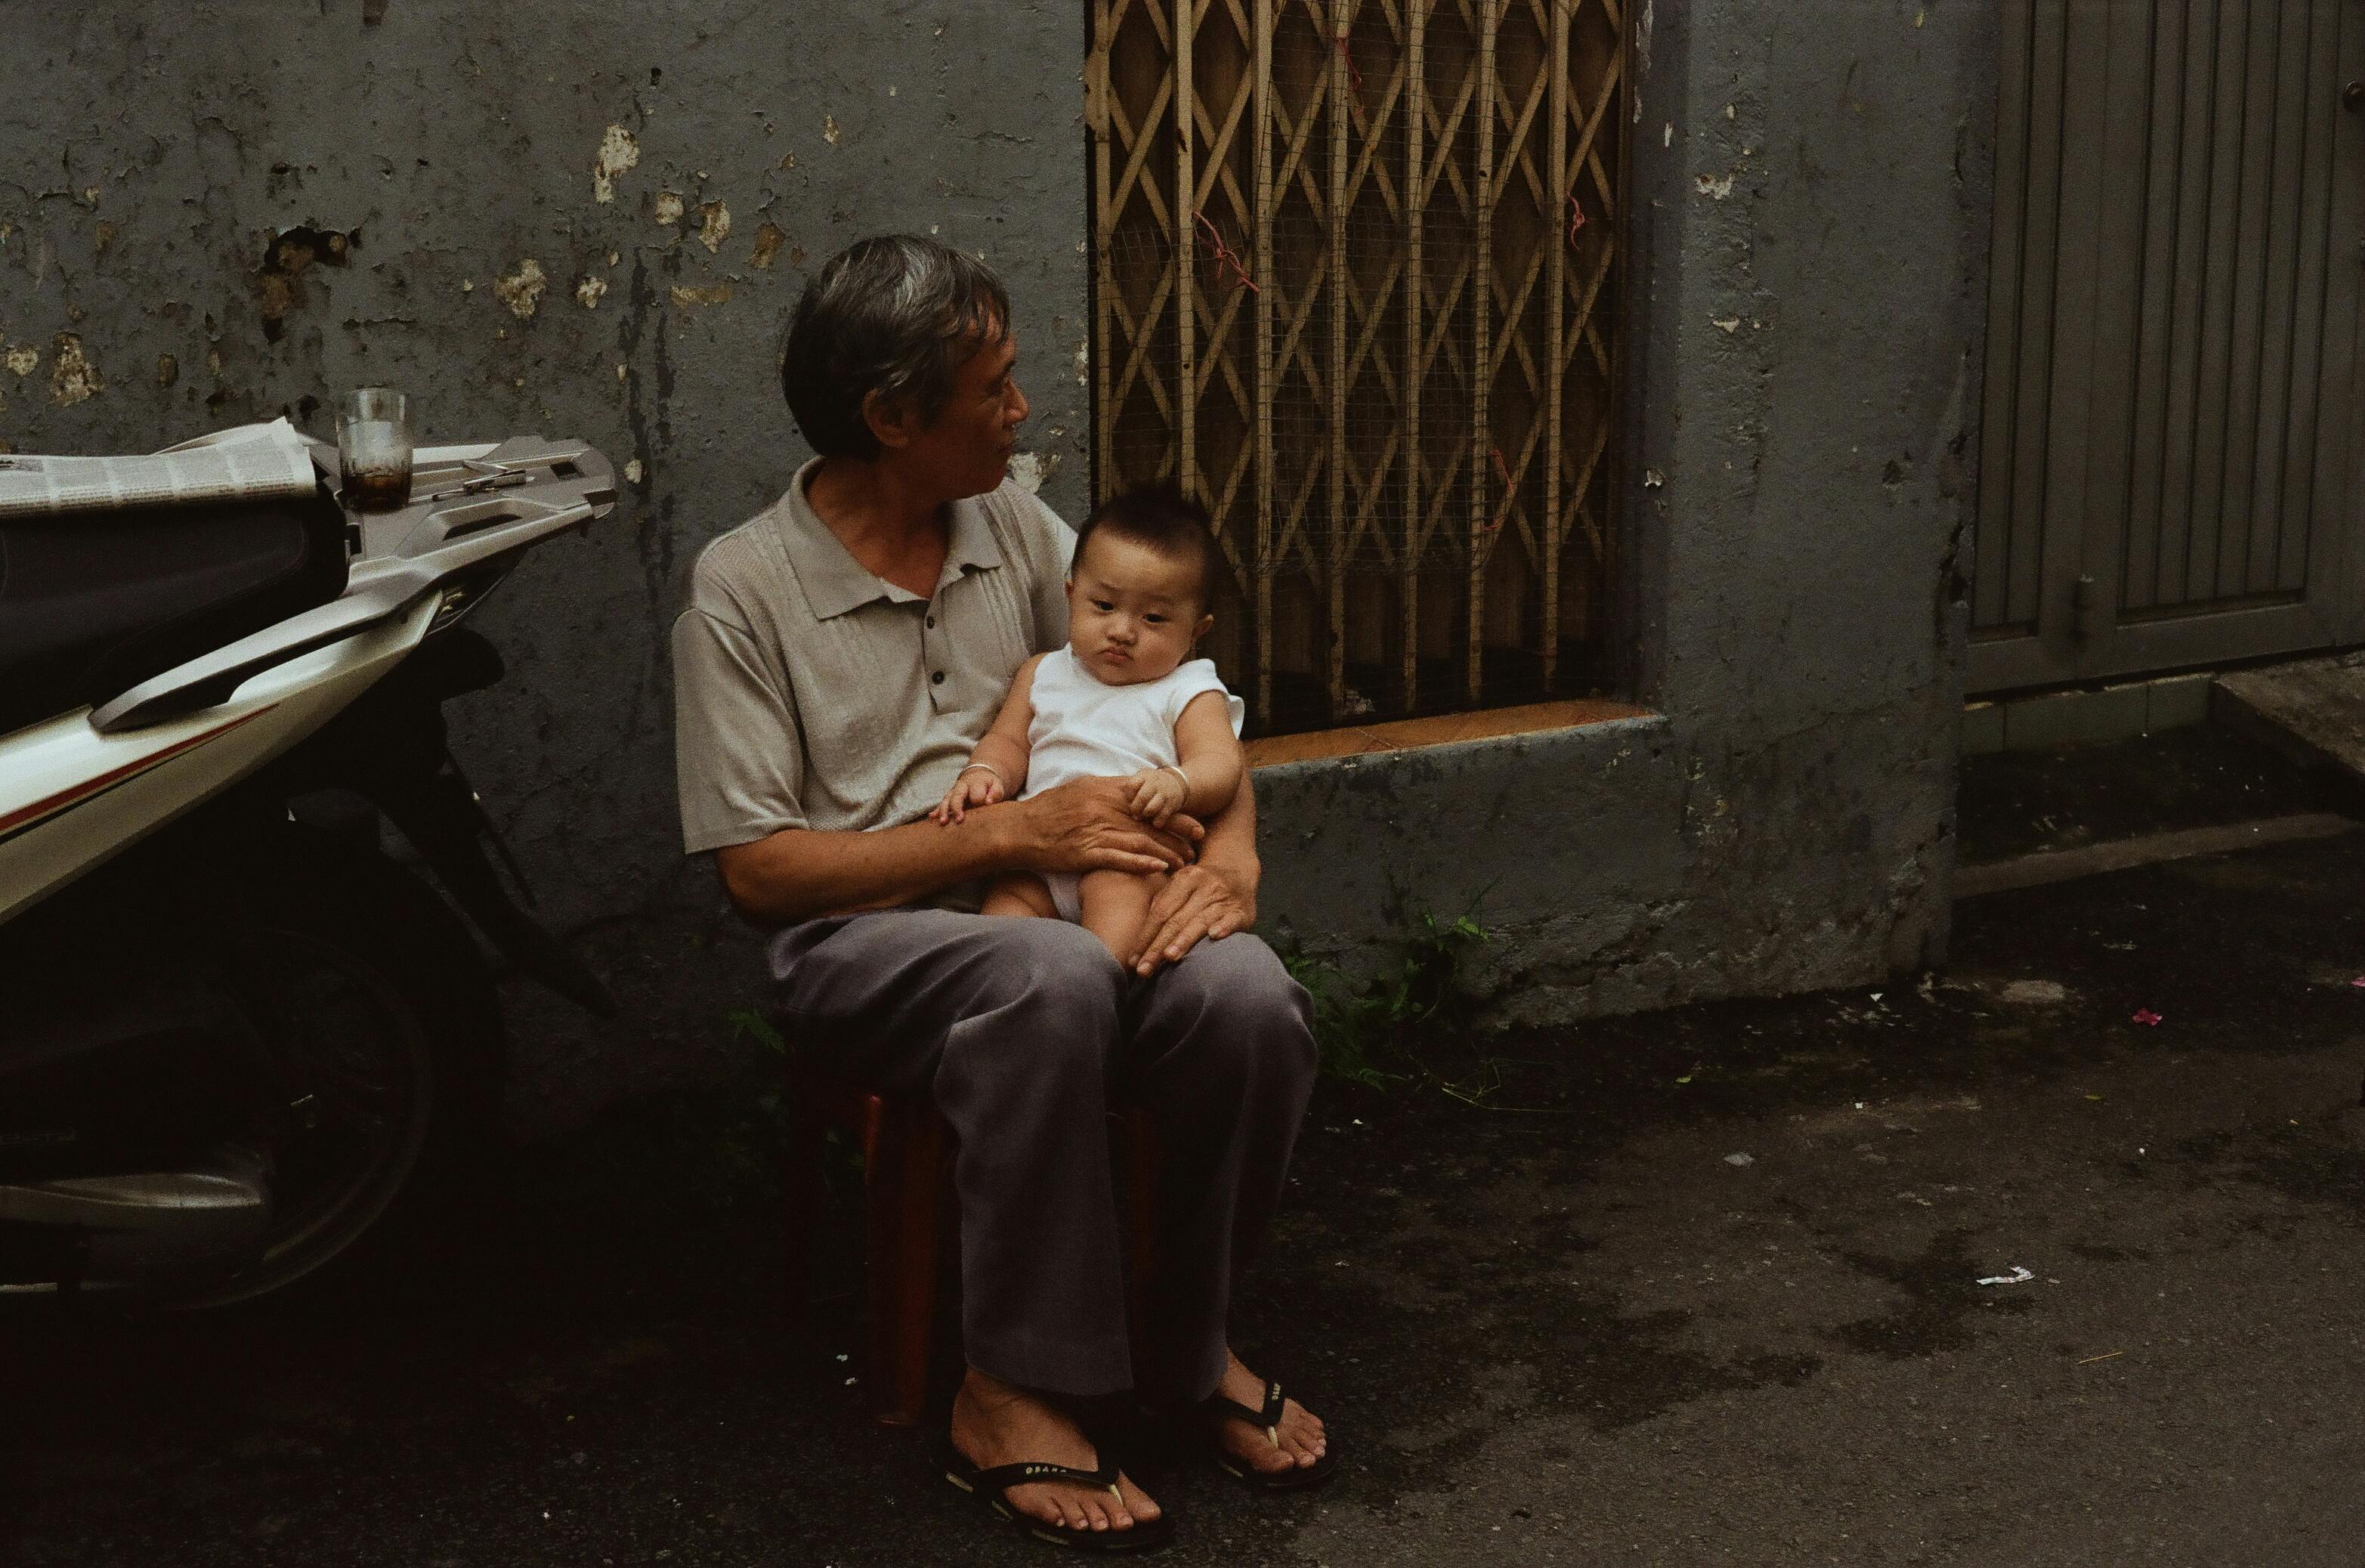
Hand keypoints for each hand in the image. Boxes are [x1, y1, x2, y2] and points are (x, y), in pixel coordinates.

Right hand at [932, 767, 1002, 824]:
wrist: (978, 775)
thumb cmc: (989, 784)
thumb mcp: (996, 785)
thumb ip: (995, 793)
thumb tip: (988, 802)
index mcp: (976, 783)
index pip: (976, 795)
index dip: (979, 801)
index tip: (983, 807)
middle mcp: (962, 786)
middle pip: (957, 796)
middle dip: (957, 807)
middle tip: (959, 820)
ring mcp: (954, 792)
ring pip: (947, 800)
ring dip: (944, 811)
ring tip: (943, 822)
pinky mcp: (949, 797)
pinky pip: (941, 803)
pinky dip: (936, 810)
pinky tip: (931, 817)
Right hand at [1018, 776, 1202, 875]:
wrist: (1018, 829)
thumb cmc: (1049, 810)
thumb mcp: (1081, 789)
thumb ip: (1109, 789)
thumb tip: (1136, 789)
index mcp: (1102, 789)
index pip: (1148, 798)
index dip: (1175, 810)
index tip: (1195, 820)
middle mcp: (1102, 807)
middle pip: (1150, 820)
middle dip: (1179, 832)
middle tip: (1199, 842)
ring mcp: (1094, 830)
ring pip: (1140, 840)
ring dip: (1167, 852)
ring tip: (1185, 861)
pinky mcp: (1085, 853)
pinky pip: (1118, 858)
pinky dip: (1140, 864)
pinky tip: (1158, 869)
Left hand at [1123, 860, 1254, 976]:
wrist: (1238, 869)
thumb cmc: (1200, 886)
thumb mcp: (1180, 885)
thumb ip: (1161, 905)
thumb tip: (1138, 939)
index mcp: (1184, 879)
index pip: (1161, 912)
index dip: (1145, 937)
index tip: (1133, 960)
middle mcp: (1204, 887)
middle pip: (1176, 920)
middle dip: (1158, 947)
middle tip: (1144, 969)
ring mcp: (1224, 898)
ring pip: (1200, 921)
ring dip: (1184, 940)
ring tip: (1170, 957)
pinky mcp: (1242, 911)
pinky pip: (1231, 919)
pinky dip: (1223, 927)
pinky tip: (1214, 936)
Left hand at [1124, 767, 1186, 825]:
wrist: (1177, 782)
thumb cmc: (1153, 783)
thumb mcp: (1143, 777)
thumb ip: (1131, 785)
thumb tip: (1122, 801)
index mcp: (1145, 775)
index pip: (1131, 785)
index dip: (1128, 796)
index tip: (1130, 800)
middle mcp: (1155, 783)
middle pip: (1141, 798)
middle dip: (1135, 809)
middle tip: (1135, 814)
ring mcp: (1164, 794)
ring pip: (1151, 809)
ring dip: (1145, 815)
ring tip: (1145, 816)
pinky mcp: (1172, 805)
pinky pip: (1161, 818)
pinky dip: (1156, 822)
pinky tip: (1155, 820)